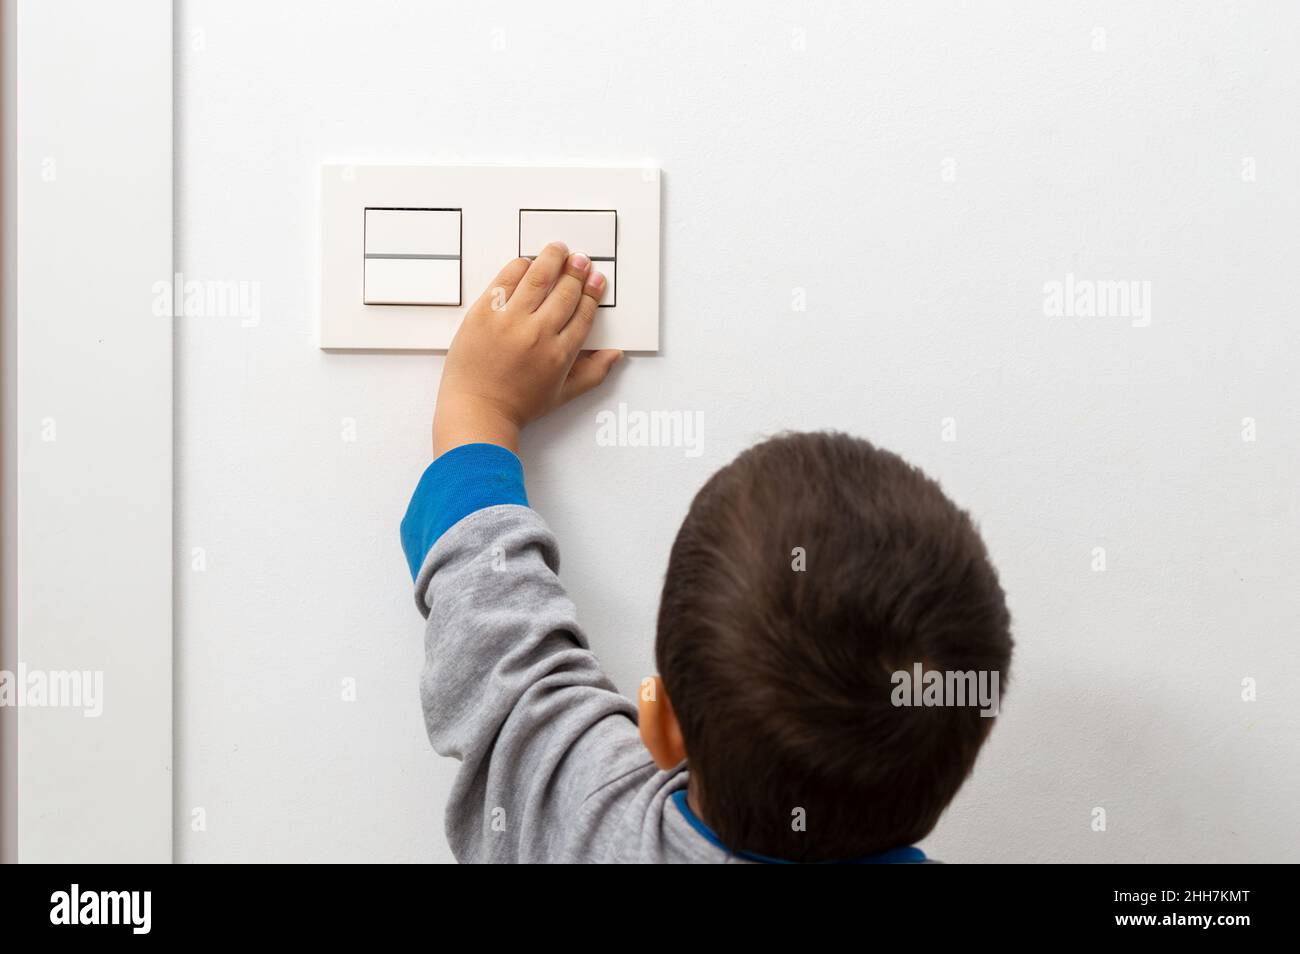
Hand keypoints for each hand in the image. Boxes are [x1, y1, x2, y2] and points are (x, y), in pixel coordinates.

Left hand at [432, 243, 622, 456]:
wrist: (476, 410)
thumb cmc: (517, 406)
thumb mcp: (561, 395)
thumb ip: (592, 373)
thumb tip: (615, 354)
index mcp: (560, 354)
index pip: (583, 313)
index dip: (591, 292)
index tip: (595, 279)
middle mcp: (538, 334)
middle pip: (565, 291)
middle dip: (576, 271)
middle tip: (580, 260)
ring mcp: (509, 321)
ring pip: (538, 277)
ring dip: (552, 258)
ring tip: (558, 249)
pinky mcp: (484, 313)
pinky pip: (505, 280)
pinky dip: (519, 267)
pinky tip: (526, 263)